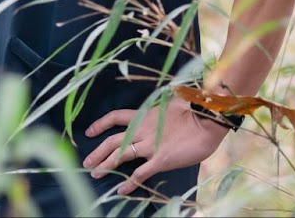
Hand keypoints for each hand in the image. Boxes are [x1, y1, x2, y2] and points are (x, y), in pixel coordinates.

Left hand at [82, 95, 229, 194]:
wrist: (207, 119)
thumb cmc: (194, 109)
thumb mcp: (170, 104)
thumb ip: (159, 112)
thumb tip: (158, 110)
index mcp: (144, 115)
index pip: (115, 117)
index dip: (100, 124)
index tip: (89, 132)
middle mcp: (142, 130)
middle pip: (112, 140)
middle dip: (98, 151)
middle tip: (87, 162)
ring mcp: (150, 145)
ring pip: (121, 156)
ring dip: (106, 165)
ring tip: (95, 174)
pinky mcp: (160, 159)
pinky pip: (140, 173)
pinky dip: (129, 183)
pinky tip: (121, 190)